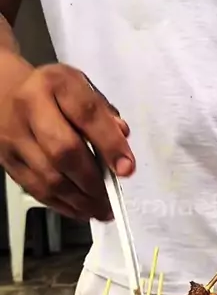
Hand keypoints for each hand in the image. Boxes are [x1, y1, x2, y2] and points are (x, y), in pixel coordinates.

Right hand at [0, 62, 134, 220]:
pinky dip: (62, 205)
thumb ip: (103, 113)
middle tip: (111, 197)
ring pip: (48, 177)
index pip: (86, 115)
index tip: (127, 168)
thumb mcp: (79, 86)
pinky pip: (36, 189)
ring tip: (101, 209)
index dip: (109, 144)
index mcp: (55, 84)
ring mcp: (14, 137)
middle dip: (92, 180)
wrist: (1, 91)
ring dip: (80, 200)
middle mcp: (30, 108)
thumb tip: (122, 138)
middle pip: (63, 151)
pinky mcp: (8, 161)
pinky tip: (81, 209)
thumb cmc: (50, 92)